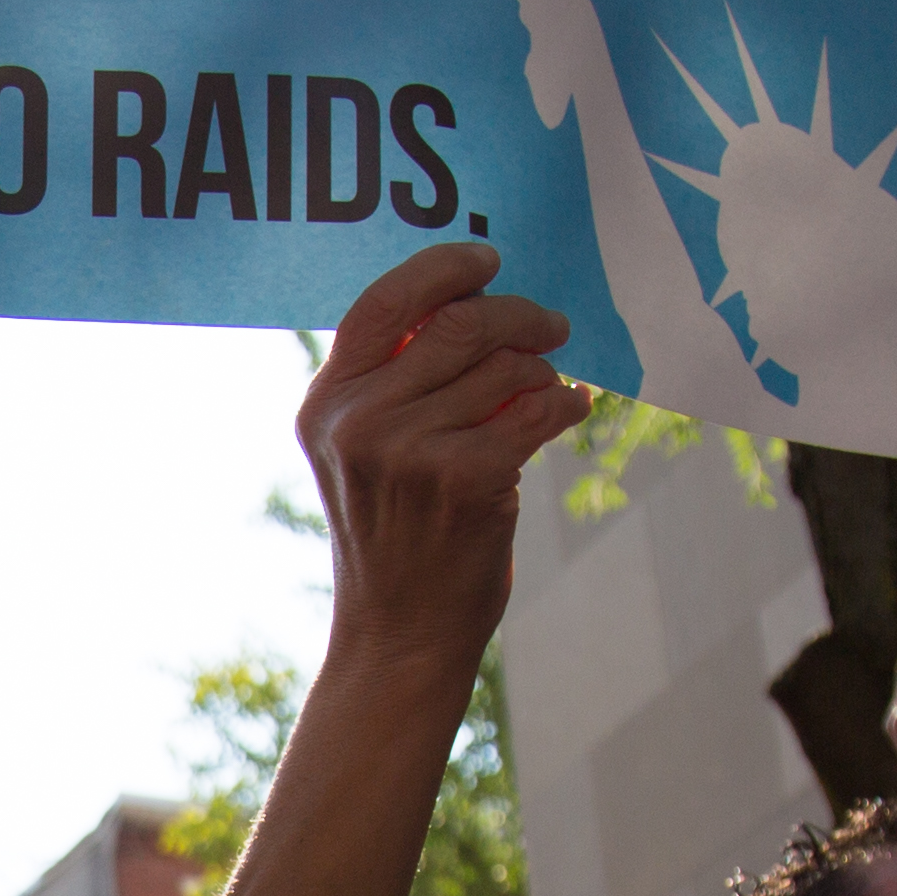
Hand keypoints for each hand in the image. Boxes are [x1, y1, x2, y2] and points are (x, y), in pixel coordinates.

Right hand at [301, 244, 587, 675]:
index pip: (383, 303)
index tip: (488, 259)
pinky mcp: (464, 480)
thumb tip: (476, 302)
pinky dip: (565, 405)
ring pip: (506, 366)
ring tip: (552, 390)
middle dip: (521, 315)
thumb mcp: (363, 453)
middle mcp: (358, 421)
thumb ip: (395, 383)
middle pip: (458, 322)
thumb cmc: (396, 538)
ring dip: (544, 371)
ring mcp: (408, 450)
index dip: (443, 267)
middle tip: (554, 325)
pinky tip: (570, 412)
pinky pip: (536, 411)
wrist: (400, 635)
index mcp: (326, 403)